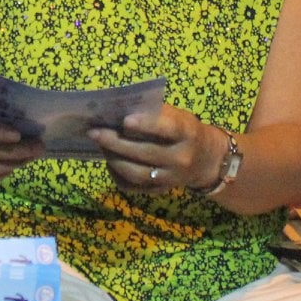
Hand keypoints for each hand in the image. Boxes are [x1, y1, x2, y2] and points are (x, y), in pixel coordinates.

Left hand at [87, 104, 225, 194]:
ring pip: (136, 173)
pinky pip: (133, 186)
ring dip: (113, 158)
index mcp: (187, 134)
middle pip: (145, 153)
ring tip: (99, 144)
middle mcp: (181, 159)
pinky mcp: (160, 191)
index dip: (146, 124)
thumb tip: (118, 110)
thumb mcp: (178, 116)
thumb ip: (154, 113)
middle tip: (94, 131)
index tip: (124, 120)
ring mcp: (171, 179)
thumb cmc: (185, 130)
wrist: (206, 159)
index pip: (167, 129)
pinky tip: (109, 159)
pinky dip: (116, 173)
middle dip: (116, 142)